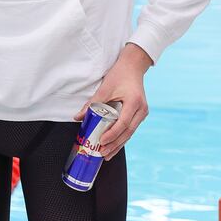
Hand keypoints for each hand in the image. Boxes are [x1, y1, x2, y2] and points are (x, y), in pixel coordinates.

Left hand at [74, 43, 151, 160]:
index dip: (112, 134)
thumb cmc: (119, 74)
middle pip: (128, 132)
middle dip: (115, 144)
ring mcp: (142, 112)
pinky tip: (113, 144)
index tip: (102, 142)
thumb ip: (92, 103)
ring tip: (107, 154)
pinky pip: (130, 128)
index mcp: (134, 102)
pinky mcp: (140, 113)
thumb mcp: (104, 88)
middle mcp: (142, 110)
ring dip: (118, 144)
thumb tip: (78, 117)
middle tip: (102, 154)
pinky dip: (121, 136)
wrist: (133, 66)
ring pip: (130, 132)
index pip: (123, 123)